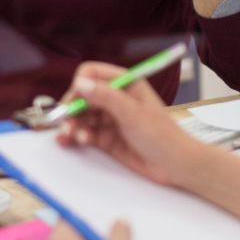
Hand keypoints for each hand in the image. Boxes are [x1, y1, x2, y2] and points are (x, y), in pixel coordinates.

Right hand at [55, 62, 208, 186]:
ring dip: (72, 124)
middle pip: (82, 96)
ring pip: (81, 116)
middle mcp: (115, 99)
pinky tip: (74, 141)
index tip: (74, 100)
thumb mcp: (132, 113)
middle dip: (71, 108)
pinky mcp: (107, 138)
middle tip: (65, 122)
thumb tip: (80, 84)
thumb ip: (106, 97)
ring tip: (70, 135)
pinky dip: (77, 136)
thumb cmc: (162, 135)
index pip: (92, 74)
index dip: (80, 85)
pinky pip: (85, 133)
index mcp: (125, 84)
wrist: (175, 165)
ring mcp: (110, 119)